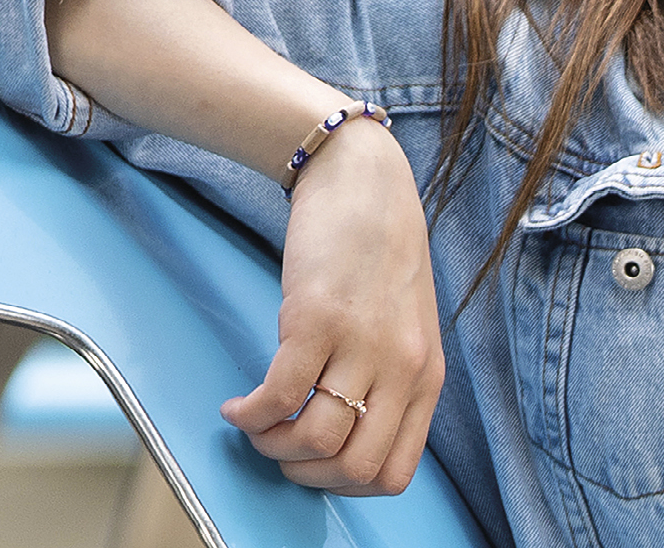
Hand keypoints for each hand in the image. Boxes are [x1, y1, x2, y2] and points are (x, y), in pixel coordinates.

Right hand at [217, 119, 444, 494]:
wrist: (363, 180)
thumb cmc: (379, 253)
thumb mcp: (407, 328)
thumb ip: (389, 381)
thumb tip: (345, 437)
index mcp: (426, 376)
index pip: (393, 473)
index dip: (343, 484)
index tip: (314, 465)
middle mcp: (401, 366)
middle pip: (355, 468)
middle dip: (305, 475)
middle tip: (278, 450)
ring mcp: (360, 344)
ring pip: (314, 440)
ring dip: (272, 446)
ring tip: (255, 425)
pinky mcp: (316, 319)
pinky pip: (278, 397)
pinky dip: (250, 415)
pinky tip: (237, 407)